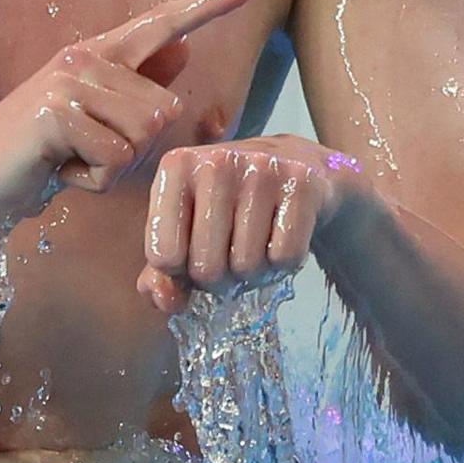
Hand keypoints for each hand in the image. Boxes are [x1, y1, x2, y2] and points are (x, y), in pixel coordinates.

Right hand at [0, 0, 256, 236]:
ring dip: (112, 169)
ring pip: (145, 135)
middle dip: (136, 151)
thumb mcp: (89, 125)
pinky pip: (116, 160)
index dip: (209, 5)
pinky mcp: (57, 112)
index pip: (162, 23)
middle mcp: (84, 58)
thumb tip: (182, 54)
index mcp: (95, 56)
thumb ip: (131, 92)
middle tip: (83, 157)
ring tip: (68, 162)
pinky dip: (91, 183)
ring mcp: (69, 81)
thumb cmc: (31, 160)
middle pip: (165, 108)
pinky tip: (55, 173)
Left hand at [136, 136, 367, 313]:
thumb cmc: (230, 203)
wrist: (296, 163)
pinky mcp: (301, 182)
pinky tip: (280, 236)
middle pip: (206, 268)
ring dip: (253, 271)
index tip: (195, 251)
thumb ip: (162, 272)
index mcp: (176, 167)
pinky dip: (283, 263)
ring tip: (256, 244)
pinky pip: (285, 256)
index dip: (181, 271)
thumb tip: (166, 301)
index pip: (163, 257)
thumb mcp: (186, 227)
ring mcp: (262, 168)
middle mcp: (216, 160)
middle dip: (220, 278)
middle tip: (230, 254)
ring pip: (247, 266)